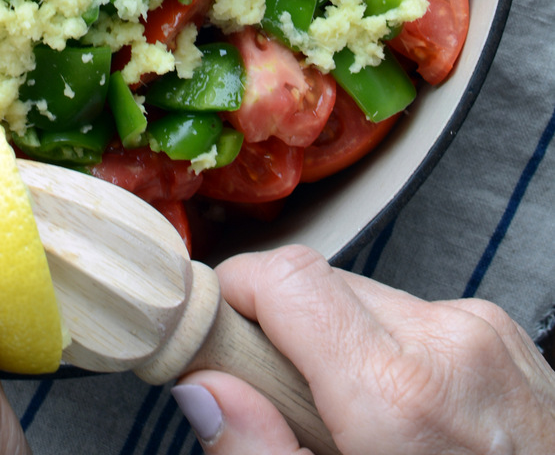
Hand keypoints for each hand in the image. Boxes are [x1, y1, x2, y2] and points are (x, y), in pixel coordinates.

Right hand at [171, 243, 554, 453]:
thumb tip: (205, 389)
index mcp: (399, 396)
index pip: (283, 277)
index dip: (235, 298)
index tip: (216, 341)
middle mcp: (446, 344)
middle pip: (319, 289)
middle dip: (289, 340)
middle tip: (291, 416)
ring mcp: (484, 333)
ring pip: (367, 302)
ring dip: (344, 350)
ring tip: (363, 431)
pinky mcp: (504, 335)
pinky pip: (416, 320)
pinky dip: (395, 358)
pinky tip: (409, 422)